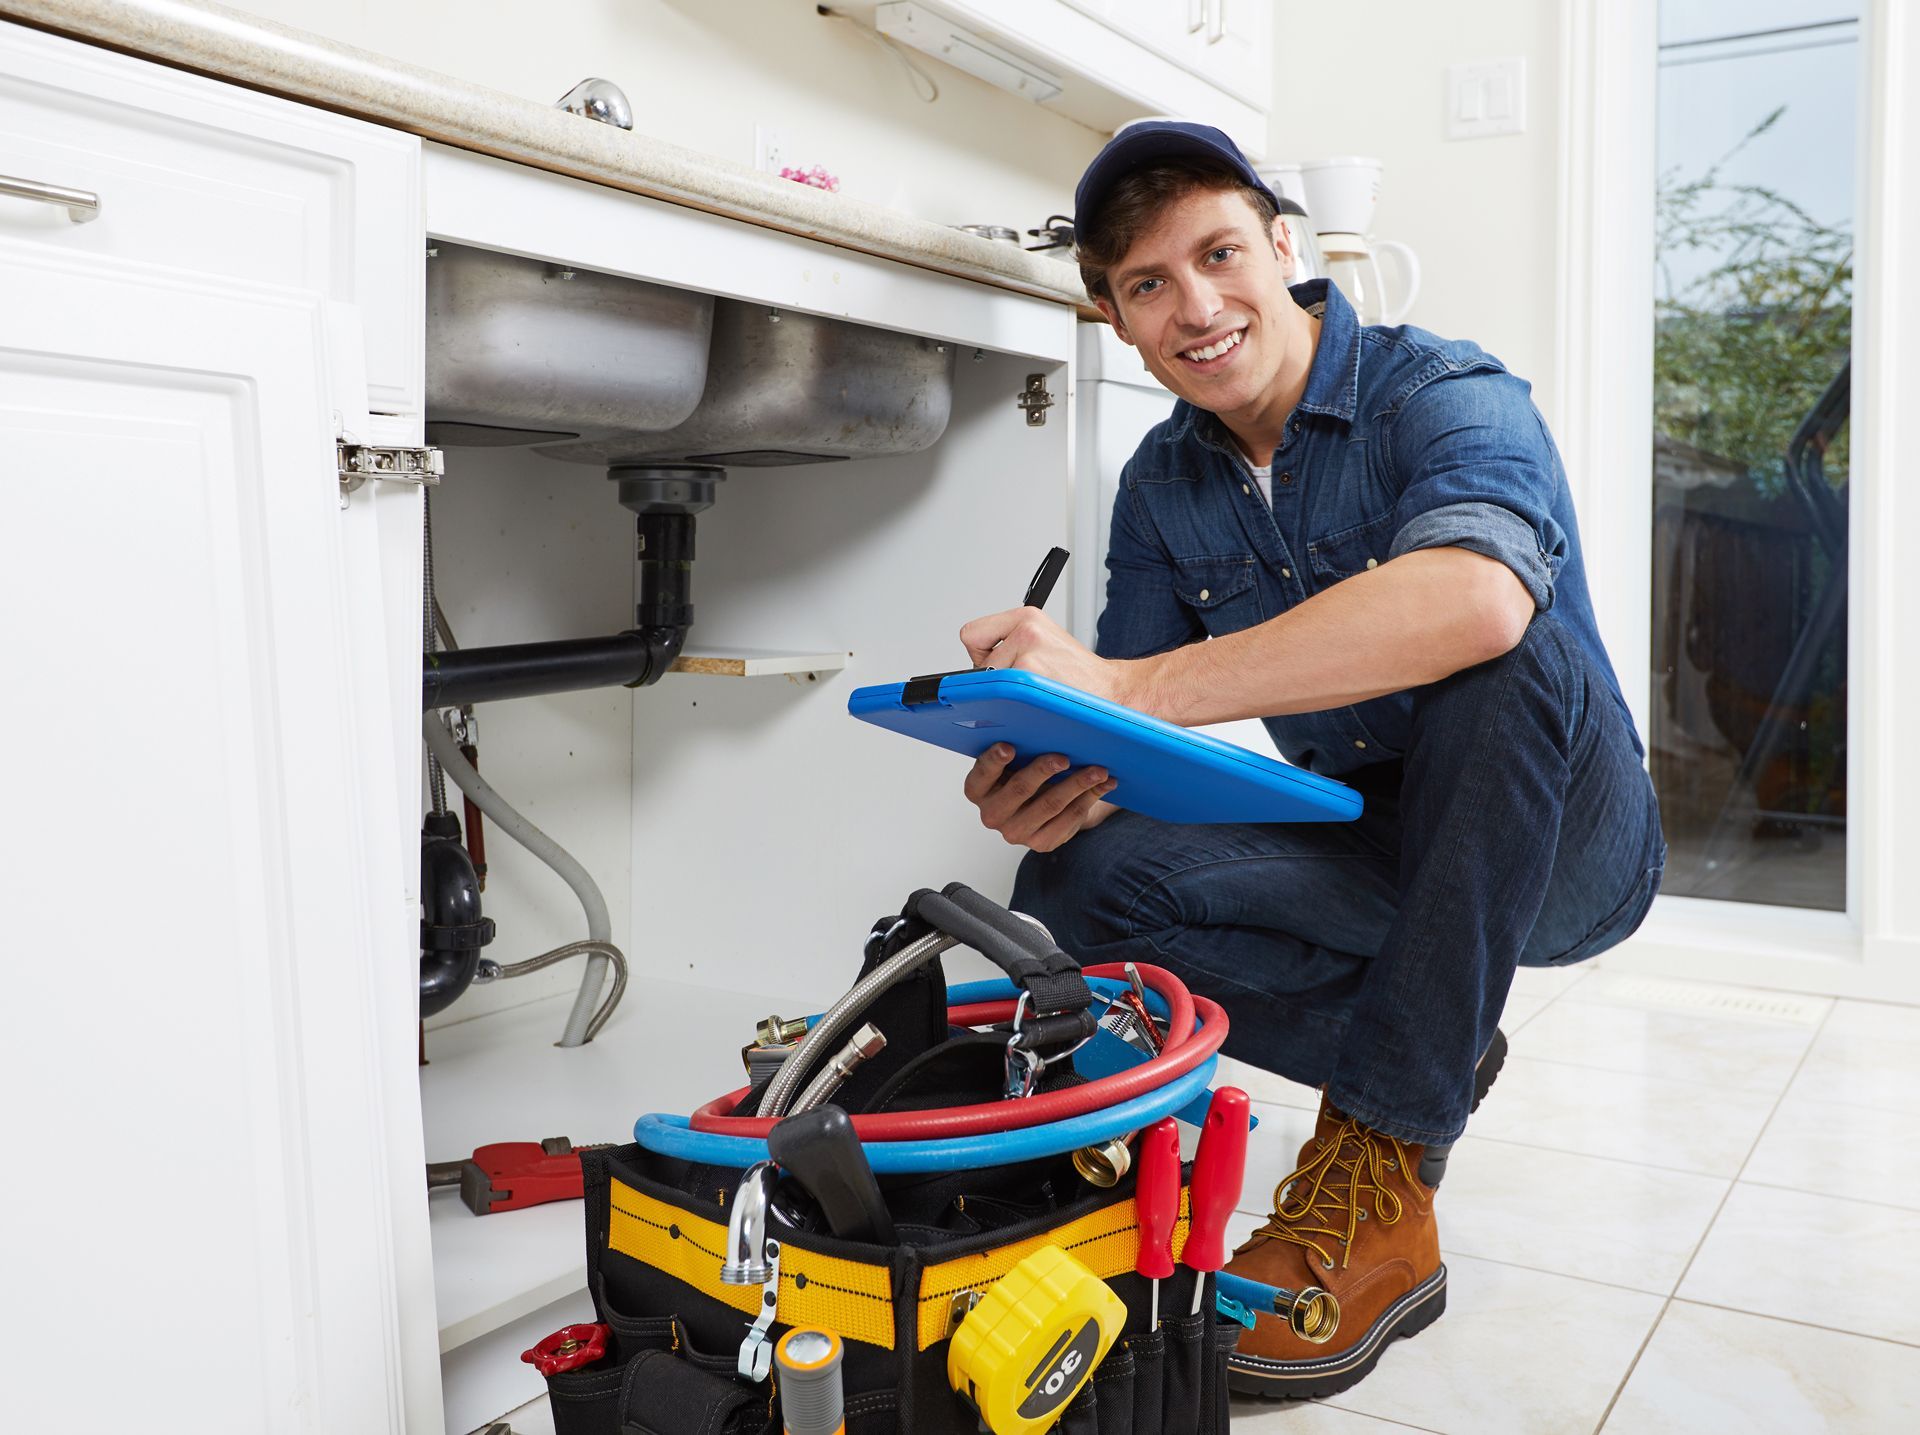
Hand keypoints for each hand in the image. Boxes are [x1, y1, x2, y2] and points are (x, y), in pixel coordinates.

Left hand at [959, 606, 1143, 705]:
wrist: (1115, 692)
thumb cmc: (1078, 678)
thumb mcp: (1044, 644)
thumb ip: (1008, 646)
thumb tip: (970, 675)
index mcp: (1026, 617)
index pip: (972, 636)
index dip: (982, 657)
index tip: (998, 668)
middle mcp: (1026, 627)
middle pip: (978, 665)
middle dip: (997, 681)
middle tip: (1030, 686)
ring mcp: (1028, 650)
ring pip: (991, 683)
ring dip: (1009, 696)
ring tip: (1039, 694)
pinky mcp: (1031, 673)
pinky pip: (1002, 698)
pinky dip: (1016, 707)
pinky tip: (1039, 704)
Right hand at [963, 743, 1118, 852]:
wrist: (1041, 804)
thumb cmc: (1025, 771)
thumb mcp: (1015, 757)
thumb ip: (1017, 739)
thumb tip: (1030, 704)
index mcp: (978, 789)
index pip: (981, 774)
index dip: (994, 760)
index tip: (1009, 747)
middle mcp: (992, 814)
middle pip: (1019, 789)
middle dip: (1043, 770)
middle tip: (1064, 757)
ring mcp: (1016, 832)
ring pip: (1050, 805)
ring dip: (1077, 784)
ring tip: (1098, 770)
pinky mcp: (1041, 843)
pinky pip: (1068, 819)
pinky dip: (1089, 799)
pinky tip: (1103, 785)